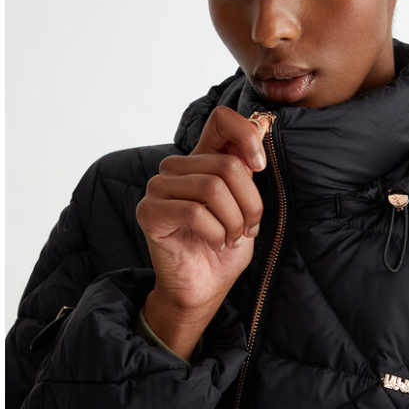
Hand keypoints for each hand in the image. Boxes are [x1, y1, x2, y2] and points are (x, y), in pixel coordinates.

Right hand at [136, 106, 266, 358]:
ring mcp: (159, 189)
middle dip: (250, 203)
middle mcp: (177, 168)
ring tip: (232, 238)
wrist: (203, 288)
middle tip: (248, 229)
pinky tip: (215, 243)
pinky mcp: (149, 213)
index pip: (221, 120)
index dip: (246, 136)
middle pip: (226, 165)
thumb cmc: (224, 246)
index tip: (259, 166)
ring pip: (212, 187)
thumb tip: (256, 142)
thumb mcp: (245, 206)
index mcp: (202, 160)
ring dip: (233, 221)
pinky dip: (215, 232)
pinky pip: (194, 211)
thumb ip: (244, 174)